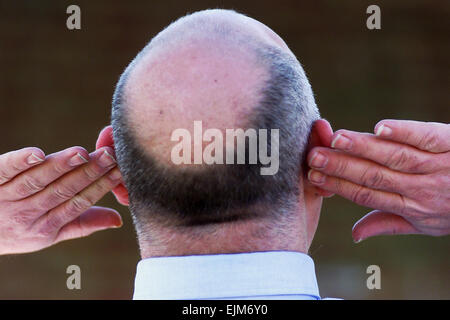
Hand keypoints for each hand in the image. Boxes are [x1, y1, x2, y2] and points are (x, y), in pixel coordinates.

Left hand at [0, 146, 122, 254]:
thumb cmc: (14, 231)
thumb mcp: (48, 234)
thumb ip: (83, 224)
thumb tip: (119, 219)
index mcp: (46, 227)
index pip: (79, 203)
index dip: (101, 186)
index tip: (121, 169)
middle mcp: (27, 214)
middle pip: (62, 191)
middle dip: (88, 173)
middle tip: (110, 155)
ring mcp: (6, 197)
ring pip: (37, 181)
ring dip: (60, 167)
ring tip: (82, 153)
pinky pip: (4, 171)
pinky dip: (19, 162)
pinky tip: (37, 153)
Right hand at [307, 120, 449, 241]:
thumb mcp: (424, 224)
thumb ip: (386, 224)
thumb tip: (353, 235)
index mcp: (411, 208)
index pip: (366, 196)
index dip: (338, 187)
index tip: (313, 176)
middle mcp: (421, 188)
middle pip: (374, 176)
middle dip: (340, 166)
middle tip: (314, 156)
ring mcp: (438, 164)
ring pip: (394, 156)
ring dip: (362, 148)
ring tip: (335, 139)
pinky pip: (426, 137)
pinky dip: (404, 132)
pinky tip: (381, 128)